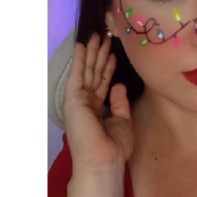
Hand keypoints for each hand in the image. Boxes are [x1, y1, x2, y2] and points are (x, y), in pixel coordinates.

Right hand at [63, 33, 133, 172]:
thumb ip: (119, 102)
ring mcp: (78, 100)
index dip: (108, 67)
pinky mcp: (73, 99)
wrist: (103, 161)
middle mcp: (86, 102)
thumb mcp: (123, 121)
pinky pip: (77, 75)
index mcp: (97, 109)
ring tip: (98, 35)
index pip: (102, 83)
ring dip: (92, 52)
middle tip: (106, 35)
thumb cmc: (114, 147)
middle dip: (100, 55)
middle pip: (94, 73)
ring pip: (87, 71)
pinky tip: (82, 45)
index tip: (114, 52)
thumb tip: (118, 84)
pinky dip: (79, 59)